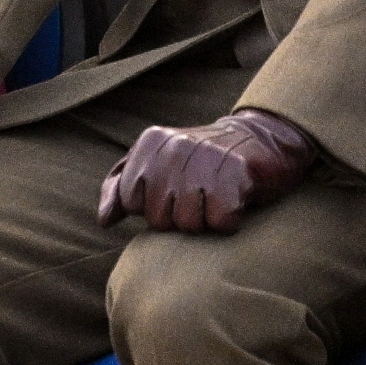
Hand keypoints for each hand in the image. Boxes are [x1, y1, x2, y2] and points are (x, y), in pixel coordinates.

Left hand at [98, 108, 319, 232]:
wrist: (261, 140)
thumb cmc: (201, 163)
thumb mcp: (156, 167)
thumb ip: (121, 189)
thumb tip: (104, 220)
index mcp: (150, 144)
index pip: (131, 202)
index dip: (153, 207)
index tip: (173, 192)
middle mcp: (174, 147)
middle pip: (159, 218)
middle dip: (180, 217)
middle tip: (199, 196)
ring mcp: (206, 158)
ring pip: (190, 224)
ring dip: (206, 220)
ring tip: (216, 197)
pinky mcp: (238, 174)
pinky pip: (221, 222)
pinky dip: (229, 221)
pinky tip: (235, 200)